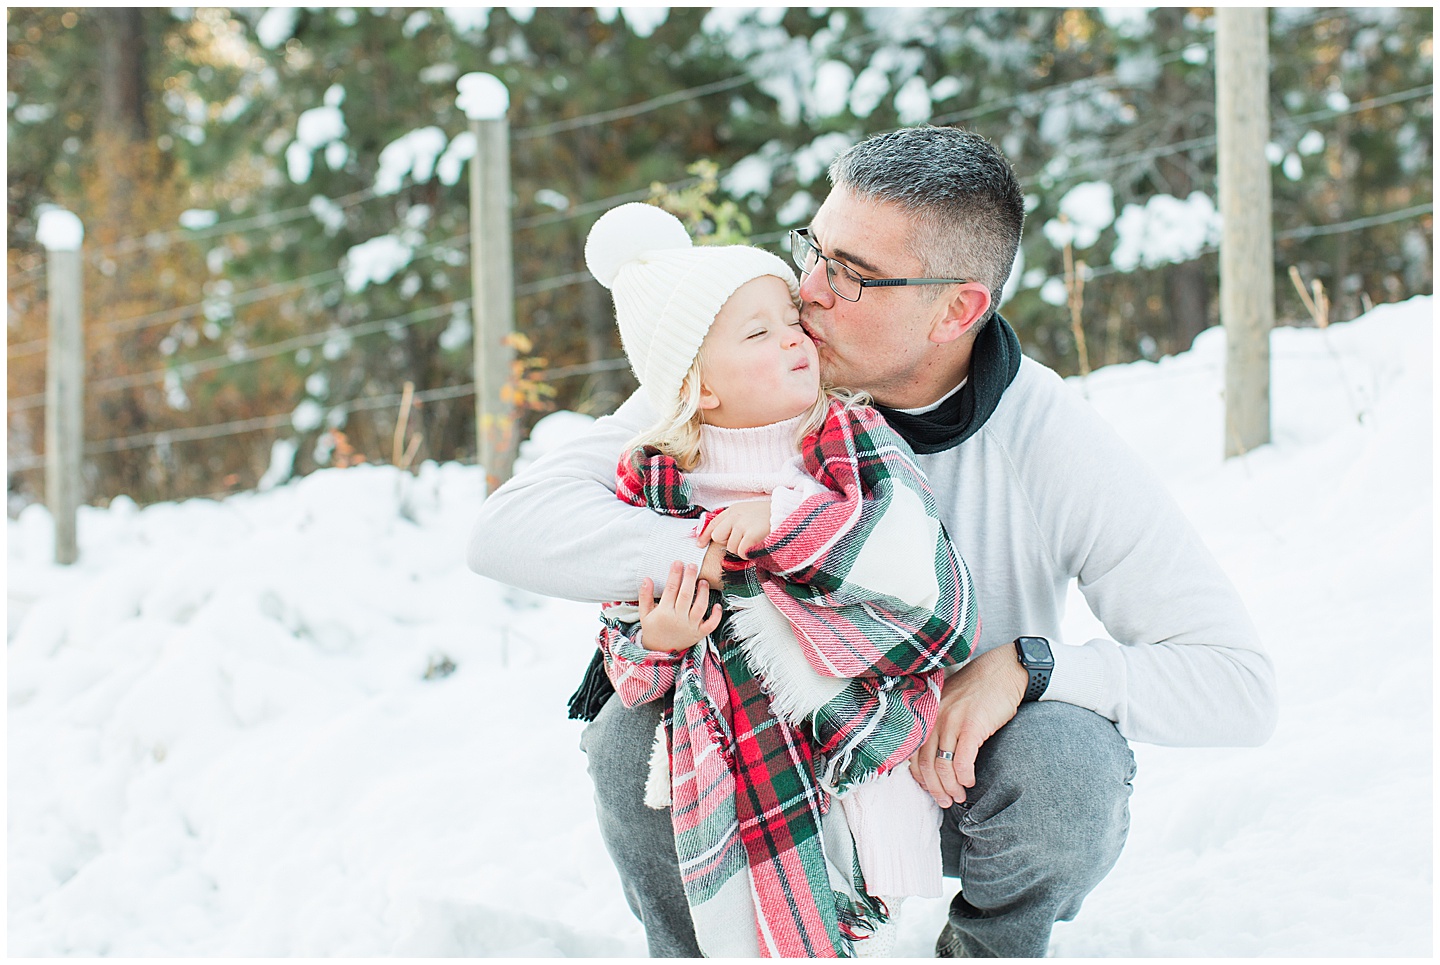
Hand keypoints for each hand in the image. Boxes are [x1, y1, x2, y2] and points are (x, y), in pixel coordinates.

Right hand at [637, 561, 721, 651]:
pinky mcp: (699, 634)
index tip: (678, 563)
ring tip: (703, 581)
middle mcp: (678, 619)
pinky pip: (710, 625)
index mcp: (664, 613)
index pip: (671, 589)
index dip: (675, 575)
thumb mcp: (644, 614)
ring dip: (703, 593)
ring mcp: (690, 627)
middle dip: (690, 578)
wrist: (659, 651)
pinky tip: (717, 604)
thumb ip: (645, 596)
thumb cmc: (653, 629)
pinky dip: (716, 616)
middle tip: (693, 565)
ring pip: (700, 607)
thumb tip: (647, 579)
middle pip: (686, 595)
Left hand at [697, 500, 771, 557]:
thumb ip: (734, 521)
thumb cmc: (769, 516)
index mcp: (733, 509)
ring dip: (741, 549)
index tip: (700, 544)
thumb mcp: (748, 513)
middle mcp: (735, 515)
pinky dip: (748, 553)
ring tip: (754, 541)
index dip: (704, 535)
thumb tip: (719, 537)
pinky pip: (741, 552)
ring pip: (731, 547)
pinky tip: (756, 546)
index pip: (713, 523)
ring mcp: (742, 524)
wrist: (787, 513)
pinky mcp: (751, 534)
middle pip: (718, 537)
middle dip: (728, 542)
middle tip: (742, 541)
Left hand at [909, 644, 1028, 807]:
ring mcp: (953, 721)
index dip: (920, 777)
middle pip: (926, 763)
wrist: (1002, 670)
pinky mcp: (973, 725)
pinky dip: (964, 775)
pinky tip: (970, 782)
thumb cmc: (978, 689)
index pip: (913, 754)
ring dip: (950, 787)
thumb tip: (934, 756)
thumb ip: (939, 724)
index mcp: (928, 715)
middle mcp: (936, 718)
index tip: (930, 789)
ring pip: (943, 765)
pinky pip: (963, 759)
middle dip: (935, 788)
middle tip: (945, 801)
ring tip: (959, 796)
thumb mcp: (949, 703)